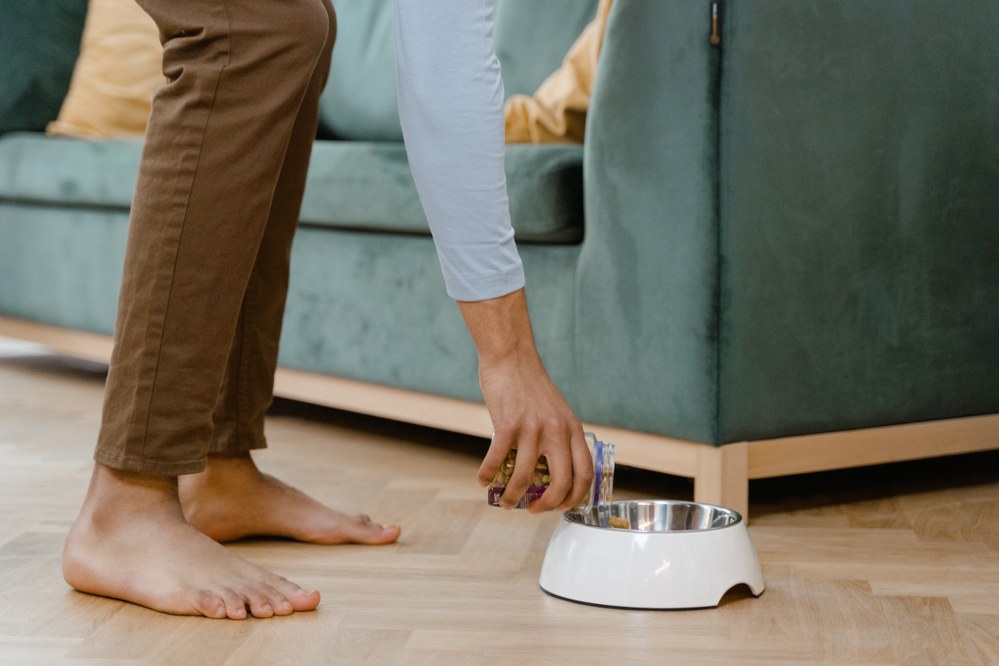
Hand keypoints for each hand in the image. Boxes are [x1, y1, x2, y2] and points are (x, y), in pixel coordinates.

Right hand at [458, 290, 593, 511]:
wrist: (512, 357)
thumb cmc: (531, 385)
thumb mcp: (557, 411)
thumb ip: (559, 437)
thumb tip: (549, 470)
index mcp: (572, 429)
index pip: (585, 473)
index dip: (575, 497)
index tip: (562, 507)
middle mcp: (557, 431)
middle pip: (561, 482)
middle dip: (548, 505)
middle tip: (535, 510)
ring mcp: (533, 428)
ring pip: (526, 477)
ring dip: (513, 496)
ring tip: (505, 502)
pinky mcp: (508, 424)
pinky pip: (497, 460)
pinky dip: (488, 475)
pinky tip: (482, 480)